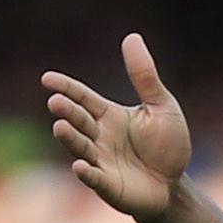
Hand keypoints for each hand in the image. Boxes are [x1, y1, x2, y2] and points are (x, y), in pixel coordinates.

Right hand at [44, 34, 193, 220]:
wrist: (175, 185)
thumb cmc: (167, 145)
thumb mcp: (162, 106)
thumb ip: (144, 76)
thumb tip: (132, 37)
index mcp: (108, 115)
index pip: (82, 97)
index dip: (65, 88)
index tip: (47, 79)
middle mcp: (99, 136)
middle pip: (79, 120)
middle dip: (67, 111)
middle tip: (55, 102)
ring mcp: (101, 161)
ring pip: (81, 147)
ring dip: (70, 138)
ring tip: (60, 126)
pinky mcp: (109, 185)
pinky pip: (95, 178)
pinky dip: (86, 173)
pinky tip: (79, 166)